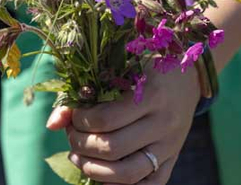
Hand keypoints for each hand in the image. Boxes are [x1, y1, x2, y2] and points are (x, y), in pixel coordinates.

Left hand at [47, 63, 200, 184]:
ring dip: (92, 169)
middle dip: (80, 144)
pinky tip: (101, 172)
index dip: (79, 120)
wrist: (189, 77)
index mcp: (151, 95)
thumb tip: (51, 123)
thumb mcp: (123, 69)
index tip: (72, 115)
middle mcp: (163, 123)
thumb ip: (88, 91)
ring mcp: (170, 146)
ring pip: (126, 174)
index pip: (105, 119)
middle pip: (111, 148)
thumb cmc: (150, 67)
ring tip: (78, 156)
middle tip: (72, 135)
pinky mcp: (173, 159)